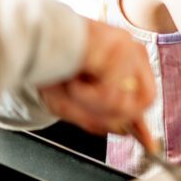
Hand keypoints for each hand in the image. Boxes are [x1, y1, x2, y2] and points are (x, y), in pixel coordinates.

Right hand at [39, 20, 155, 147]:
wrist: (32, 36)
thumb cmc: (50, 67)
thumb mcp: (71, 101)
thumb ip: (98, 118)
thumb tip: (125, 130)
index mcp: (127, 62)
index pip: (145, 96)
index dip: (143, 122)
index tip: (149, 145)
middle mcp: (132, 52)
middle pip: (144, 101)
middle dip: (113, 115)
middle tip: (86, 105)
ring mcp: (128, 48)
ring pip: (123, 104)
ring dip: (91, 105)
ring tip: (73, 87)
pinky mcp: (119, 48)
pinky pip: (109, 94)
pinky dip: (85, 95)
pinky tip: (73, 80)